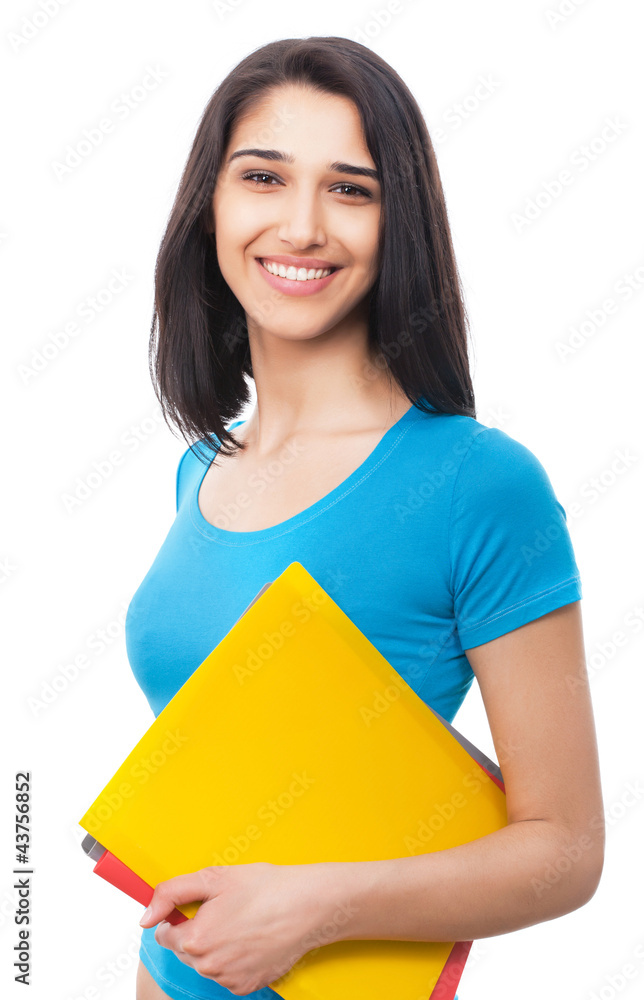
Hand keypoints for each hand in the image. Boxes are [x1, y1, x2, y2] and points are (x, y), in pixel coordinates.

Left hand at [138, 861, 353, 994]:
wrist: (307, 906)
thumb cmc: (265, 887)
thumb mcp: (214, 877)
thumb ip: (172, 892)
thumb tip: (146, 916)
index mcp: (195, 939)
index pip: (165, 933)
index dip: (179, 916)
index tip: (199, 905)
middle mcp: (208, 966)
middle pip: (185, 949)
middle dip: (197, 930)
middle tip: (225, 908)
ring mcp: (228, 979)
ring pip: (206, 962)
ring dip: (215, 946)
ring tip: (242, 922)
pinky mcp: (246, 986)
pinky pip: (227, 974)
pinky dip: (233, 959)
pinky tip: (251, 939)